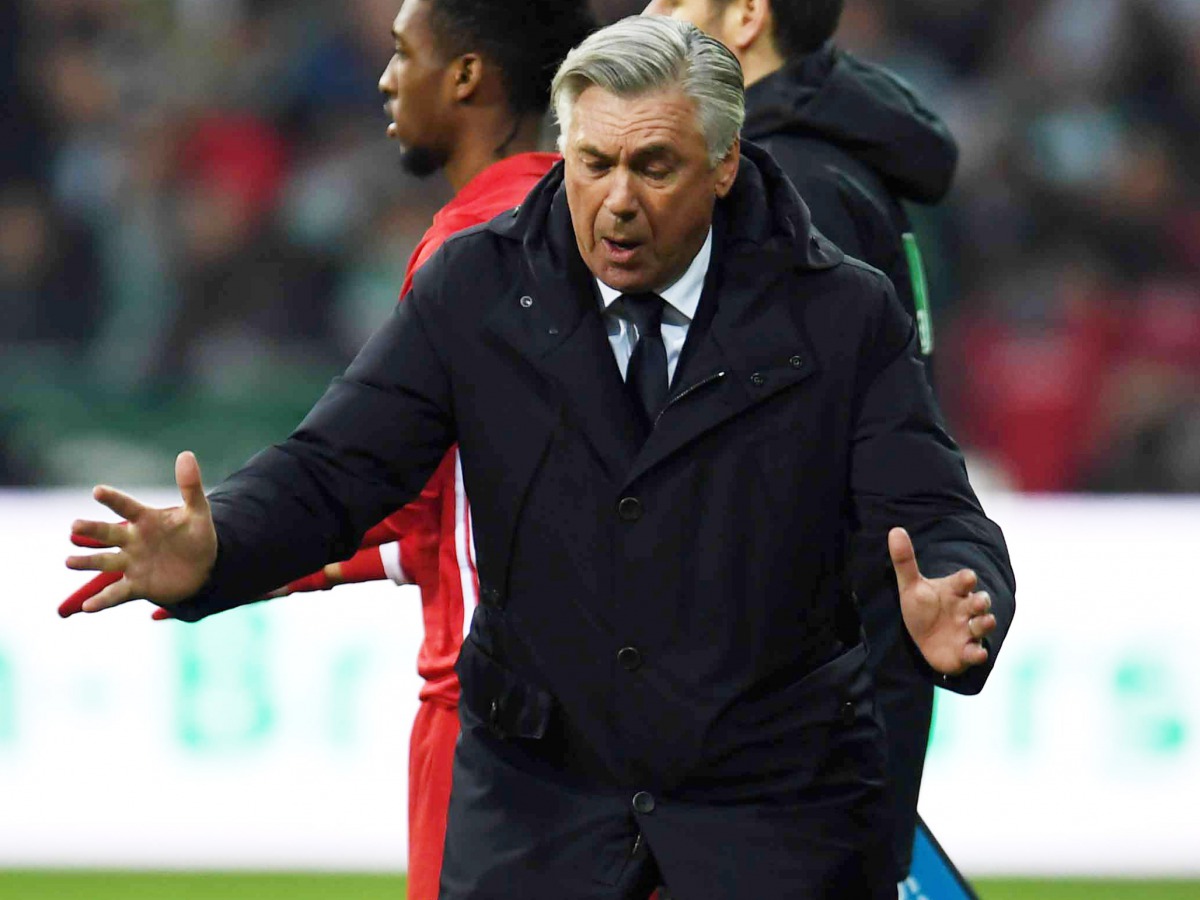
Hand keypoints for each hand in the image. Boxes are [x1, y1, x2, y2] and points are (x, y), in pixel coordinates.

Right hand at [65, 451, 217, 612]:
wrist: (204, 568)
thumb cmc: (196, 536)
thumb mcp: (198, 512)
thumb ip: (190, 486)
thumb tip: (186, 454)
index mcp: (146, 520)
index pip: (127, 507)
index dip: (114, 499)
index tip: (98, 490)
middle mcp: (133, 541)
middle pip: (108, 534)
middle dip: (91, 530)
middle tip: (74, 526)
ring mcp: (132, 564)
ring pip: (105, 562)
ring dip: (87, 562)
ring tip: (69, 561)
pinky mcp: (137, 586)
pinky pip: (116, 594)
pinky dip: (102, 601)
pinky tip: (88, 607)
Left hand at [889, 526, 994, 676]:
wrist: (923, 640)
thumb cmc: (922, 608)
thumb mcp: (910, 586)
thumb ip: (904, 561)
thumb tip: (895, 529)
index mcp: (954, 590)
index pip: (963, 581)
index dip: (966, 579)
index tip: (968, 577)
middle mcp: (966, 609)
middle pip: (979, 602)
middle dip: (982, 601)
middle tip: (979, 601)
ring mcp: (969, 630)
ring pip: (983, 625)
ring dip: (986, 623)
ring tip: (985, 621)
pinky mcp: (967, 651)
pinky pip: (976, 652)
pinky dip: (978, 653)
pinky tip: (978, 653)